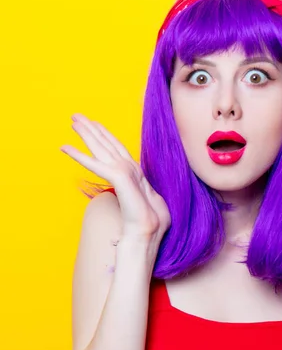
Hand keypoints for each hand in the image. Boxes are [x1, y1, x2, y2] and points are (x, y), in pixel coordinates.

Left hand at [60, 114, 170, 238]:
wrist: (147, 232)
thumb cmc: (148, 223)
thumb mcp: (140, 202)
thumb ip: (134, 194)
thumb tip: (128, 199)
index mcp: (137, 174)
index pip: (119, 150)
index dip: (106, 136)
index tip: (95, 126)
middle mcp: (131, 169)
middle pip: (109, 144)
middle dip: (93, 129)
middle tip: (77, 116)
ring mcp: (126, 172)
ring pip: (102, 148)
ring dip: (86, 133)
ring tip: (73, 120)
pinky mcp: (119, 178)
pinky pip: (95, 164)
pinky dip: (79, 155)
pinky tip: (64, 147)